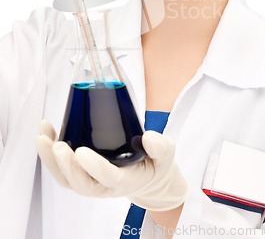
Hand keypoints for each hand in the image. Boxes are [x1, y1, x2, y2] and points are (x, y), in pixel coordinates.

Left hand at [37, 120, 187, 211]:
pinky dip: (50, 155)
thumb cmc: (156, 163)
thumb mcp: (166, 153)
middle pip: (80, 183)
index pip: (108, 177)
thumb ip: (161, 146)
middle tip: (57, 145)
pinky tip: (46, 134)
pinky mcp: (83, 174)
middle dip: (65, 166)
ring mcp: (92, 181)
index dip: (93, 167)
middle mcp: (105, 185)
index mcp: (126, 180)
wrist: (149, 177)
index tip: (81, 151)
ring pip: (66, 179)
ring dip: (51, 161)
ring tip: (42, 137)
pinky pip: (63, 170)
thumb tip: (149, 137)